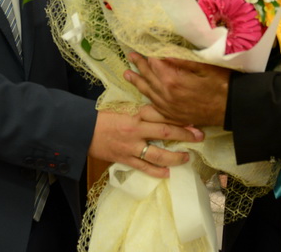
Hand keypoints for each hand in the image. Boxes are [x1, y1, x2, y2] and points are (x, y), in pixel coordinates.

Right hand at [88, 105, 203, 177]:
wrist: (81, 130)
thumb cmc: (102, 117)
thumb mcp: (122, 108)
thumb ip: (140, 112)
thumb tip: (159, 112)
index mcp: (135, 114)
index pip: (161, 114)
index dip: (178, 116)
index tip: (192, 118)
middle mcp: (136, 130)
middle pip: (165, 132)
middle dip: (184, 134)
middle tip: (199, 136)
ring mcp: (131, 146)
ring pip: (157, 154)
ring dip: (175, 157)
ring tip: (186, 158)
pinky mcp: (125, 159)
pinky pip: (144, 167)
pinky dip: (157, 171)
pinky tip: (168, 173)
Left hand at [125, 53, 229, 127]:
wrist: (231, 109)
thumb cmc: (221, 84)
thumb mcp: (204, 67)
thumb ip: (182, 61)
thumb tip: (164, 54)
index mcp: (174, 80)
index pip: (155, 65)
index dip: (149, 56)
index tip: (142, 47)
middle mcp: (167, 95)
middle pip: (149, 77)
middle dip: (139, 65)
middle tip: (131, 56)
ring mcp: (169, 108)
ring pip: (148, 93)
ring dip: (138, 82)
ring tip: (127, 73)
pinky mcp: (173, 116)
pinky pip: (155, 108)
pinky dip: (146, 100)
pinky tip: (142, 95)